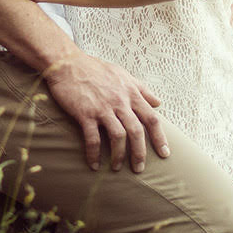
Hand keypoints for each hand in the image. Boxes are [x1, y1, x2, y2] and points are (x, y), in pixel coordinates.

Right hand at [41, 51, 168, 171]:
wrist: (67, 63)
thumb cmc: (95, 68)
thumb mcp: (123, 74)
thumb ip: (141, 89)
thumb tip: (158, 102)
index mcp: (130, 93)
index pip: (151, 119)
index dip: (160, 138)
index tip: (164, 154)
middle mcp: (119, 102)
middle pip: (136, 131)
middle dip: (140, 153)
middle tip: (139, 168)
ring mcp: (102, 108)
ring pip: (118, 137)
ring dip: (119, 156)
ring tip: (117, 168)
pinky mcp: (85, 113)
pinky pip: (93, 138)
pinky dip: (94, 154)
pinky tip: (94, 164)